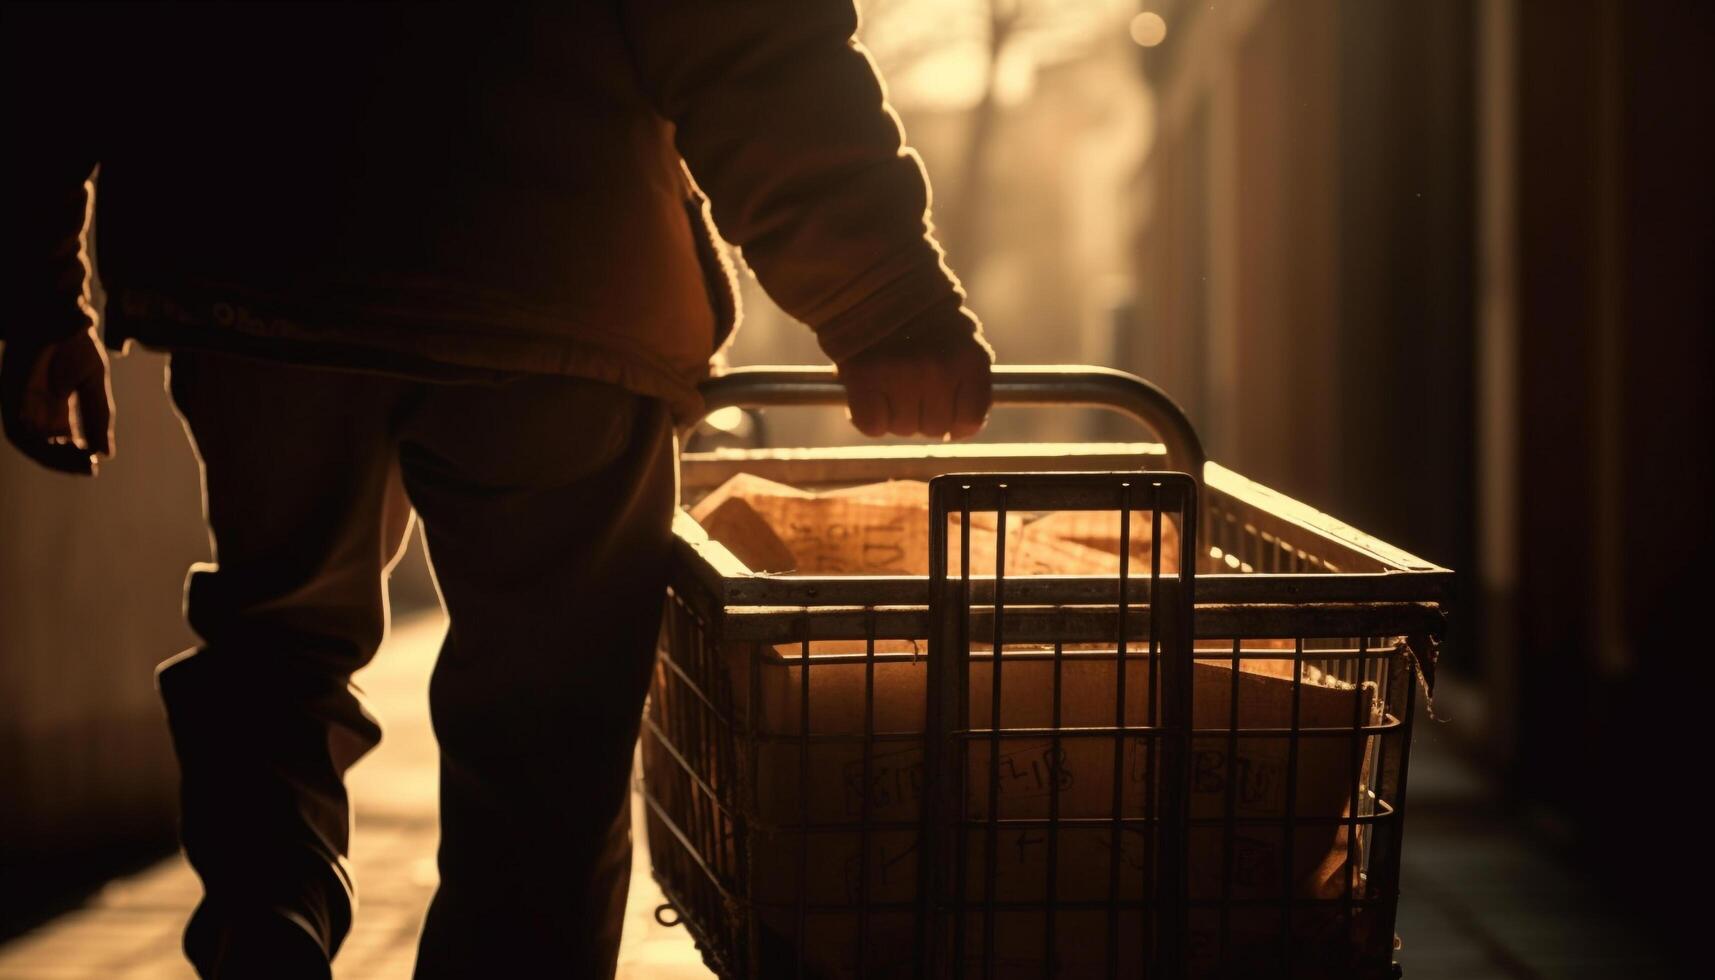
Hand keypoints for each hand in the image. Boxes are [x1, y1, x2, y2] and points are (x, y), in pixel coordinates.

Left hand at [1, 327, 114, 474]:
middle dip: (65, 462)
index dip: (74, 457)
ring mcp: (18, 400)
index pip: (60, 441)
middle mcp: (32, 406)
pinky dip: (39, 444)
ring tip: (81, 461)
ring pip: (28, 443)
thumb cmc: (74, 341)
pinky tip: (67, 446)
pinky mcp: (9, 393)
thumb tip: (106, 453)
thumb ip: (98, 416)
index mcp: (53, 404)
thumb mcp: (93, 382)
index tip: (95, 465)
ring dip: (53, 458)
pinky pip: (18, 430)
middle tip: (90, 468)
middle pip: (43, 446)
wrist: (59, 310)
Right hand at [837, 309, 992, 438]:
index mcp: (971, 358)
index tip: (944, 416)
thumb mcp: (960, 338)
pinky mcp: (866, 378)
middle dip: (921, 415)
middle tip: (907, 390)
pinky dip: (866, 417)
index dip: (955, 424)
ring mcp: (903, 374)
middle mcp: (941, 369)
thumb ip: (967, 378)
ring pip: (901, 429)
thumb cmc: (918, 315)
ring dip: (893, 415)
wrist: (873, 281)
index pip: (970, 421)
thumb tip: (965, 427)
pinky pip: (871, 425)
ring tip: (886, 385)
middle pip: (934, 429)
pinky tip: (867, 394)